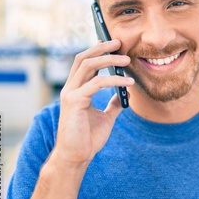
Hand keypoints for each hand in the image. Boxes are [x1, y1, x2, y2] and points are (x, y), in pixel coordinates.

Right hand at [52, 39, 133, 167]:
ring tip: (127, 59)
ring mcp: (70, 94)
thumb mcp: (106, 117)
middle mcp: (71, 88)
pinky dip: (114, 80)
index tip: (112, 43)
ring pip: (88, 65)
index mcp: (77, 89)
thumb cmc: (88, 138)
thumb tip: (125, 93)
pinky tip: (128, 83)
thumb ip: (113, 103)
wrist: (77, 157)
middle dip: (101, 48)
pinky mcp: (74, 101)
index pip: (85, 63)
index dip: (97, 50)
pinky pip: (96, 83)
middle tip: (119, 42)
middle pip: (83, 58)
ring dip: (109, 59)